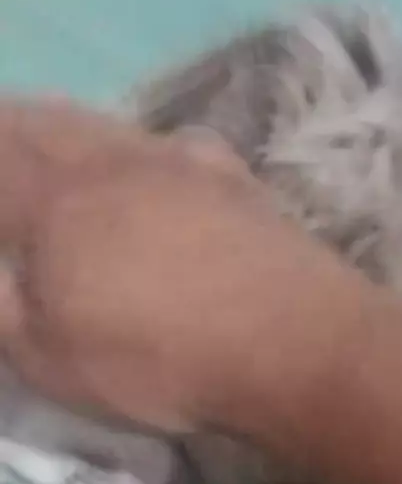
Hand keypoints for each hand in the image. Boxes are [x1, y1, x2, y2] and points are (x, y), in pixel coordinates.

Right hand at [0, 99, 353, 433]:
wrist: (290, 341)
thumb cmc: (158, 360)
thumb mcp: (50, 359)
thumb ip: (4, 310)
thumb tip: (1, 275)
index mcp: (53, 202)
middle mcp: (108, 163)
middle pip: (41, 124)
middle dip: (8, 129)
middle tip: (2, 137)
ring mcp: (176, 160)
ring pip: (102, 123)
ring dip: (64, 124)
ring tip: (50, 134)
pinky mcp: (229, 174)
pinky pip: (164, 140)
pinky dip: (132, 144)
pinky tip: (146, 158)